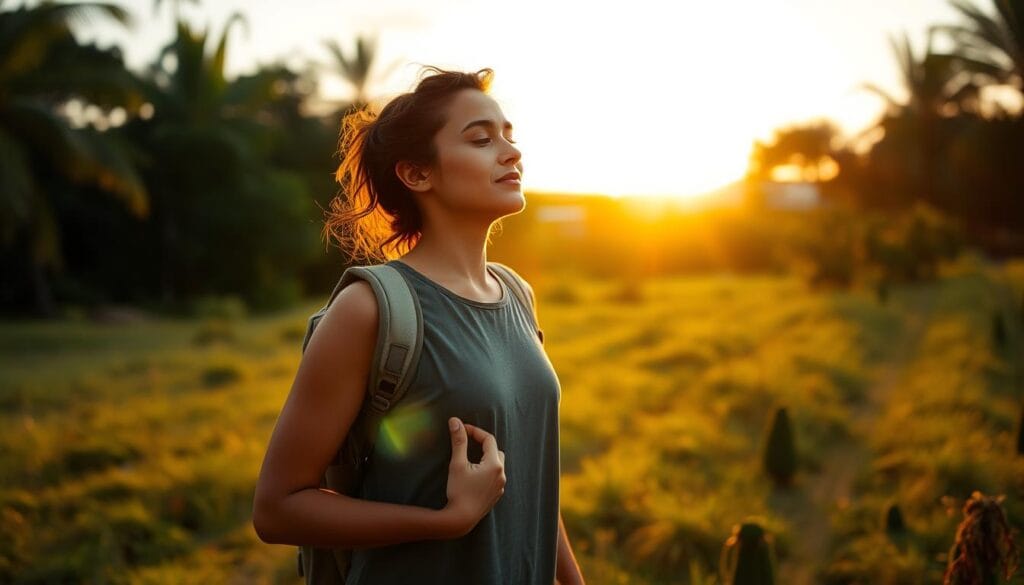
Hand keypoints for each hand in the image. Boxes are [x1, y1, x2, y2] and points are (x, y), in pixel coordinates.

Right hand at [441, 417, 505, 537]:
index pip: (488, 439)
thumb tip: (455, 421)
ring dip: (486, 458)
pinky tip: (474, 475)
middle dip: (483, 445)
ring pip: (497, 464)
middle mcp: (501, 474)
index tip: (462, 429)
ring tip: (471, 458)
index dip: (475, 431)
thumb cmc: (459, 491)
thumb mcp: (457, 464)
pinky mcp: (496, 495)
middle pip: (495, 451)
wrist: (461, 519)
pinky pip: (495, 477)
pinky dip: (487, 471)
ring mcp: (500, 486)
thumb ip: (459, 441)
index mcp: (494, 464)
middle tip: (468, 442)